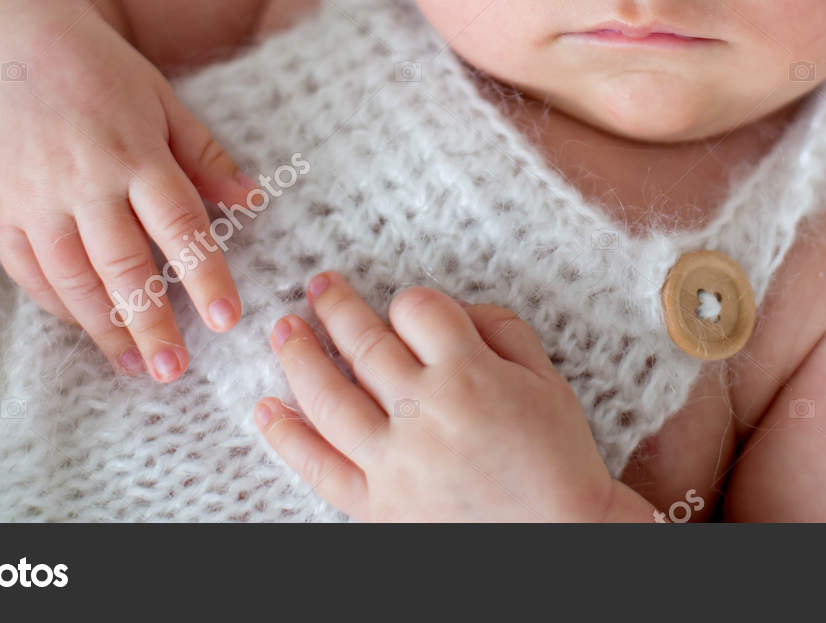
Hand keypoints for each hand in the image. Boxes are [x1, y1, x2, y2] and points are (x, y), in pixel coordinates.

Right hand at [0, 0, 254, 382]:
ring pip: (72, 279)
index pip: (178, 224)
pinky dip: (60, 306)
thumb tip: (255, 201)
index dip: (205, 275)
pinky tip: (89, 329)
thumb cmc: (101, 73)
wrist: (8, 46)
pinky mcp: (0, 211)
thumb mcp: (162, 101)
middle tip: (175, 369)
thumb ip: (205, 158)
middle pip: (123, 264)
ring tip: (136, 365)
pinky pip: (30, 273)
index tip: (226, 319)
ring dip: (105, 329)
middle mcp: (84, 179)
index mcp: (135, 150)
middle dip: (151, 322)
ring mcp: (36, 199)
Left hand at [255, 272, 658, 521]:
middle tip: (316, 286)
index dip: (410, 300)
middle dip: (335, 307)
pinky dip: (286, 436)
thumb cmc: (558, 457)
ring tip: (282, 328)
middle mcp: (424, 412)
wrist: (561, 538)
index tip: (410, 308)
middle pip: (364, 343)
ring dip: (297, 355)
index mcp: (470, 373)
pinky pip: (319, 466)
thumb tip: (454, 309)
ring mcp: (395, 461)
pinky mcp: (377, 506)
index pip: (418, 310)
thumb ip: (501, 328)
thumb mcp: (547, 377)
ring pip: (327, 397)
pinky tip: (264, 409)